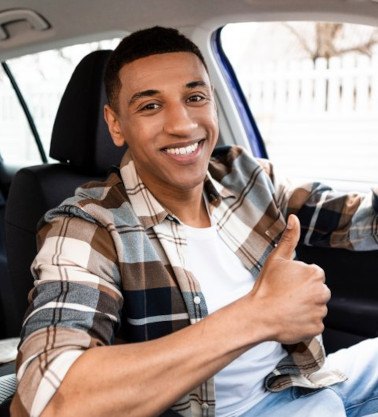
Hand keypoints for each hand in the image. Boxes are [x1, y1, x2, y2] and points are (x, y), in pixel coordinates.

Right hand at [251, 214, 330, 343]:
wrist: (259, 315)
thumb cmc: (267, 286)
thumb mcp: (276, 258)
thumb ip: (289, 238)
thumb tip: (294, 218)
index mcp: (315, 274)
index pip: (314, 275)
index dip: (299, 279)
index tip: (286, 283)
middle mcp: (322, 292)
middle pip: (317, 291)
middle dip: (305, 293)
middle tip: (286, 295)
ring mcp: (320, 311)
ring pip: (316, 307)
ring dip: (306, 307)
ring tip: (287, 307)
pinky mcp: (317, 328)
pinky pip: (314, 323)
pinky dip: (305, 322)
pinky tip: (290, 318)